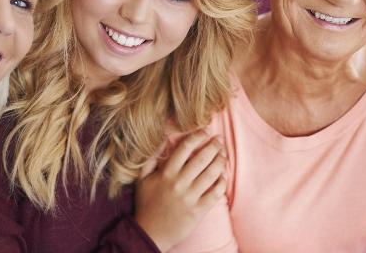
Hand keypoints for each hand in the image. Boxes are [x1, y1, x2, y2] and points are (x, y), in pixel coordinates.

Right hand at [135, 131, 226, 251]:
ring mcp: (190, 198)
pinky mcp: (198, 211)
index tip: (205, 130)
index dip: (197, 136)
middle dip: (213, 146)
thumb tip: (162, 139)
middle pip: (201, 158)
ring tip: (223, 155)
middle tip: (219, 140)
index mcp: (165, 174)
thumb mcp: (142, 179)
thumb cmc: (146, 204)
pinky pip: (215, 193)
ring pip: (211, 174)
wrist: (150, 233)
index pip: (184, 148)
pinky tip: (223, 176)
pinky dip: (221, 182)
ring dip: (220, 161)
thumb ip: (151, 158)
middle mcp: (179, 183)